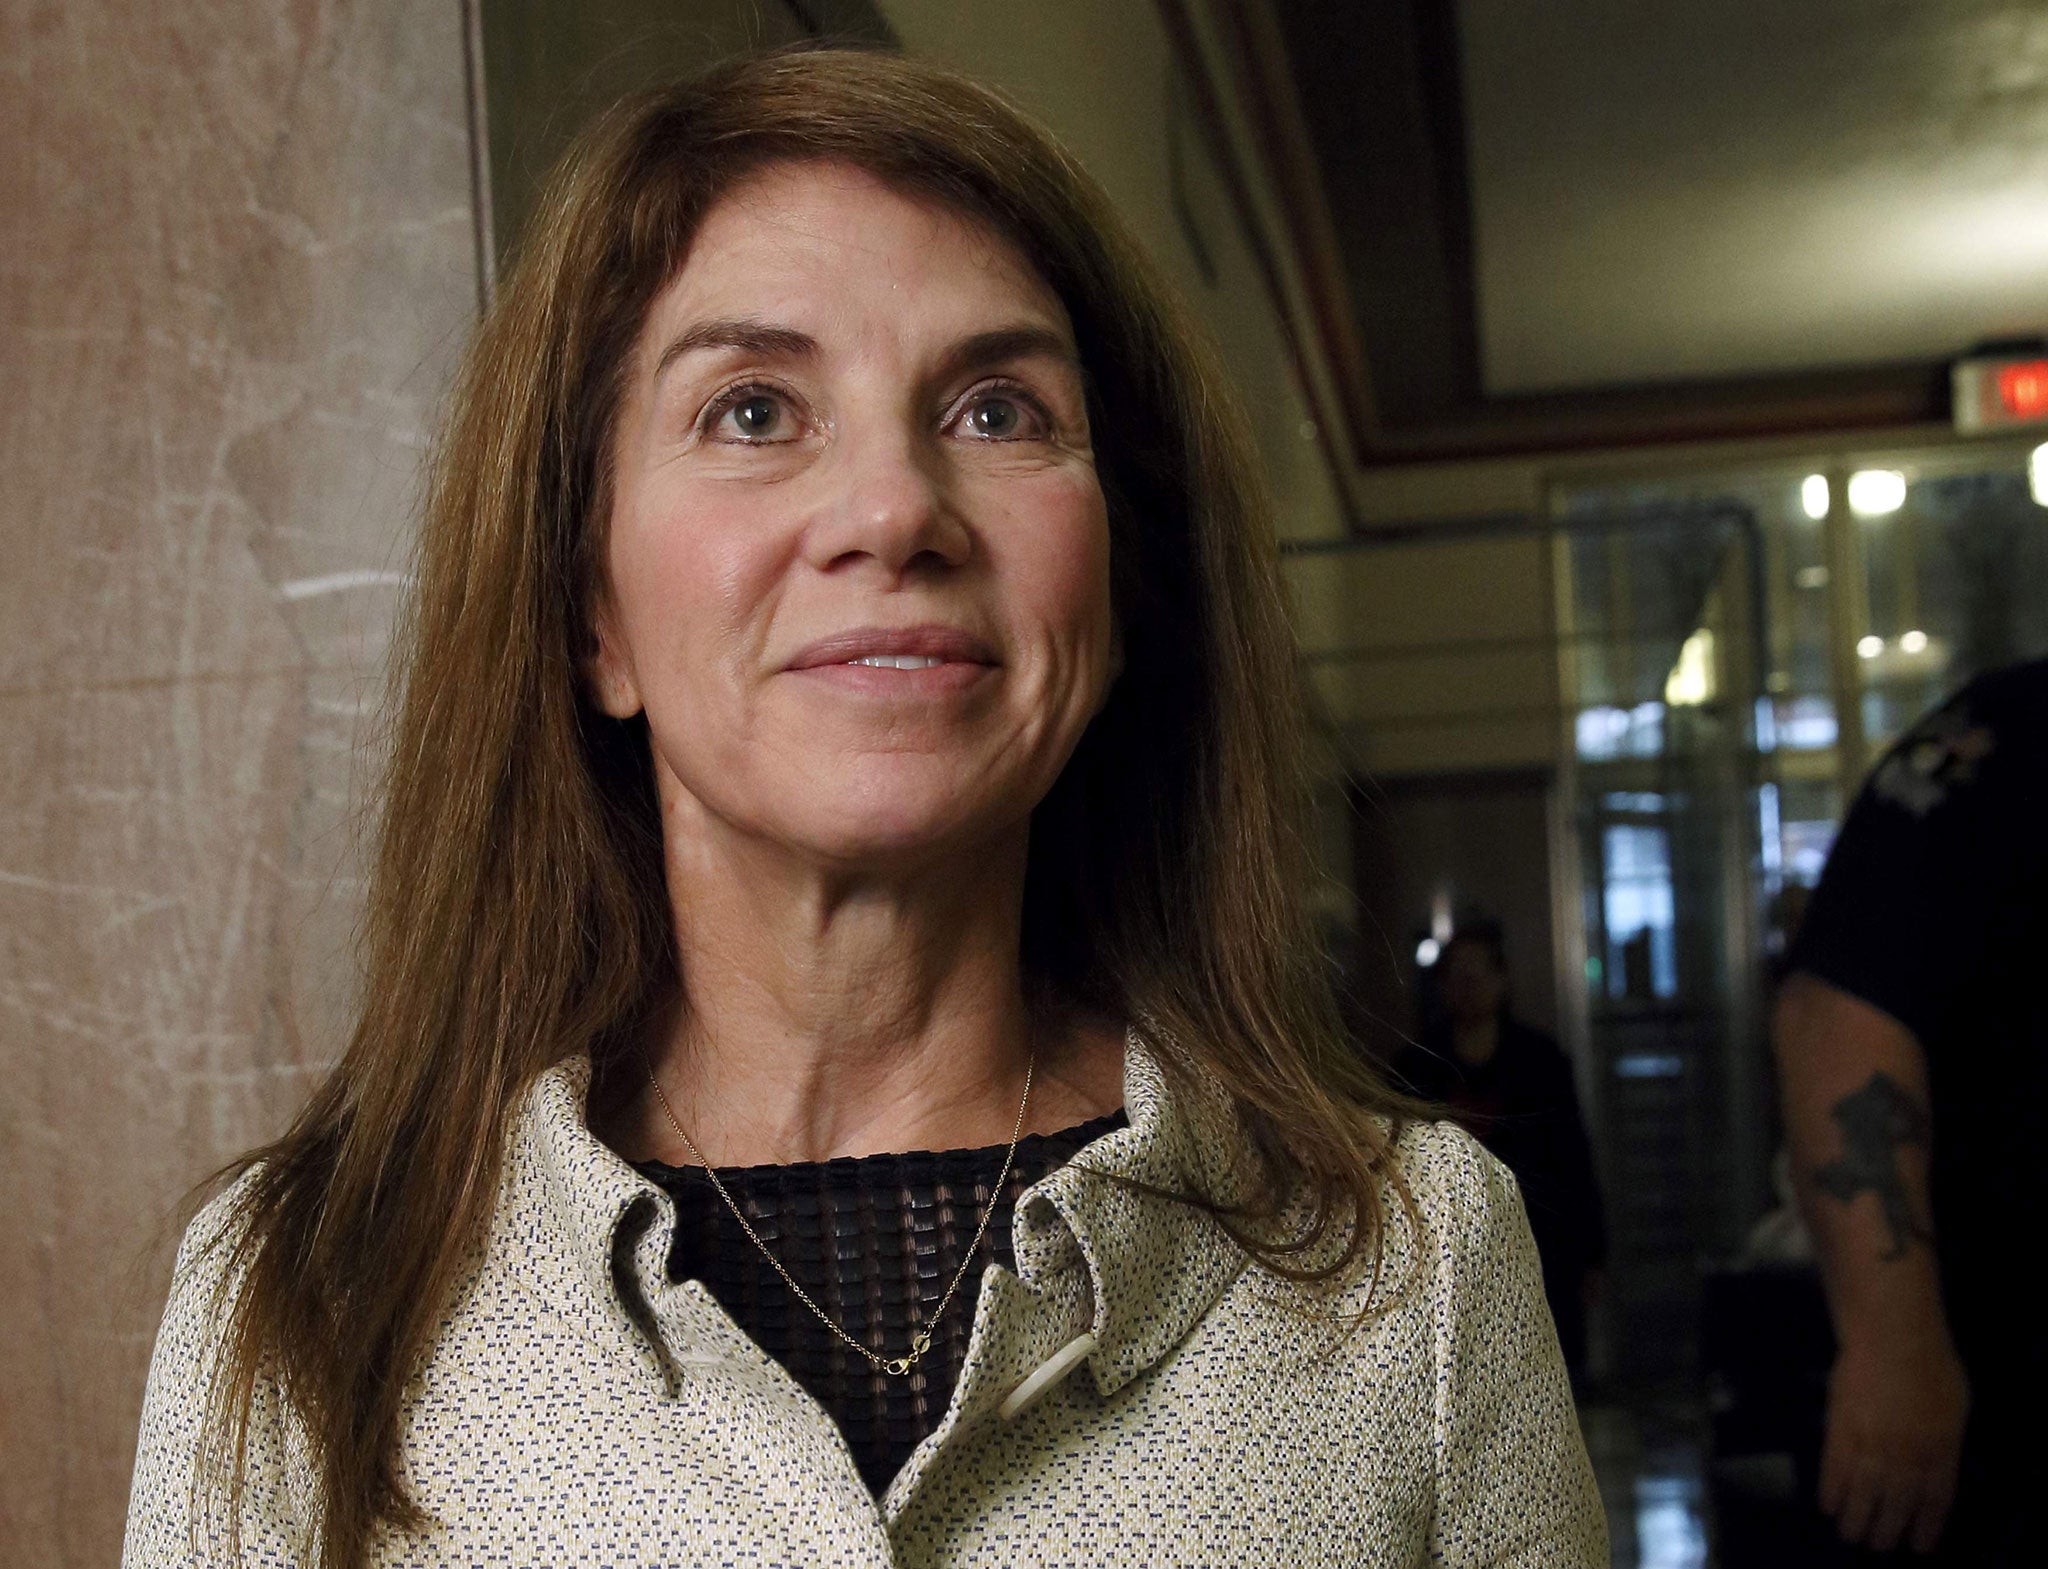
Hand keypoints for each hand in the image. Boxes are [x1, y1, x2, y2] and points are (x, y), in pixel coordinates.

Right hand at [1818, 1327, 1968, 1553]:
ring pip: (1864, 1495)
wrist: (1892, 1337)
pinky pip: (1834, 1470)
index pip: (1935, 1502)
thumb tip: (1940, 1460)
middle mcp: (1908, 1457)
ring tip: (1851, 1535)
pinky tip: (1828, 1506)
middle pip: (1897, 1505)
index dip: (1925, 1528)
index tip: (1917, 1547)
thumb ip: (1948, 1438)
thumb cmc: (1930, 1362)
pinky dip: (1831, 1491)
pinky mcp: (1841, 1430)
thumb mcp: (1957, 1404)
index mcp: (1942, 1452)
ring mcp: (1873, 1445)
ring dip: (1857, 1519)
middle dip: (1887, 1531)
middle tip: (1877, 1546)